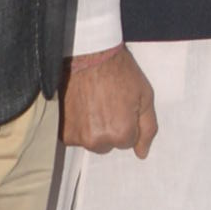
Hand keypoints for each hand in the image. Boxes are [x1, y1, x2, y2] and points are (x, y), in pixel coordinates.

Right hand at [63, 43, 158, 157]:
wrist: (88, 56)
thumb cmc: (120, 71)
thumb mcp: (145, 95)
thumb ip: (147, 128)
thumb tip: (143, 153)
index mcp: (121, 133)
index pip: (129, 142)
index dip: (128, 122)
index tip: (123, 105)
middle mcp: (98, 141)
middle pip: (109, 144)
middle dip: (111, 129)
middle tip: (108, 104)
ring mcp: (78, 138)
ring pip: (92, 141)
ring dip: (94, 129)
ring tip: (93, 103)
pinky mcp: (63, 132)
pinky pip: (75, 137)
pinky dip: (78, 126)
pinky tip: (81, 106)